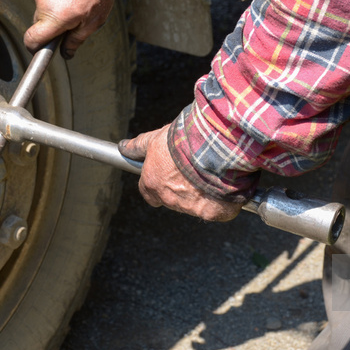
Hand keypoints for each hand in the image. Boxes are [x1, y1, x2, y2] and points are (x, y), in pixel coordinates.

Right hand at [24, 0, 114, 57]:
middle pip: (39, 21)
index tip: (39, 48)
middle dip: (51, 23)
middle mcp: (43, 3)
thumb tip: (66, 53)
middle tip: (70, 17)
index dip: (34, 46)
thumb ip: (76, 39)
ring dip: (53, 4)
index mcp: (55, 18)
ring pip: (42, 4)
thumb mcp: (93, 22)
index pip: (32, 39)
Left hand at [119, 124, 241, 221]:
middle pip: (171, 198)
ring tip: (212, 172)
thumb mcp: (157, 138)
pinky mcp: (213, 212)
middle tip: (193, 170)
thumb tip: (123, 147)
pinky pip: (216, 210)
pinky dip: (221, 201)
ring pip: (193, 205)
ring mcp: (190, 207)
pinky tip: (226, 185)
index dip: (157, 183)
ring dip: (200, 193)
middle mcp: (168, 198)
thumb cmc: (184, 140)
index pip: (147, 190)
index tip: (165, 175)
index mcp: (153, 182)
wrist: (213, 147)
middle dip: (180, 188)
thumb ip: (139, 146)